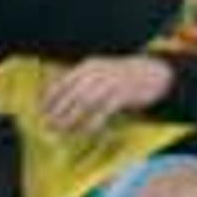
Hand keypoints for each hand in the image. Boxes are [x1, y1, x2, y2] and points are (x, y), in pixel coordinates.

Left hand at [41, 56, 175, 133]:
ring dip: (71, 119)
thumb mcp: (100, 72)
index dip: (50, 97)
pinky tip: (86, 131)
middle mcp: (98, 72)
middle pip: (71, 94)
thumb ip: (82, 83)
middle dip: (57, 111)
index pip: (63, 82)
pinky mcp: (123, 94)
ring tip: (62, 130)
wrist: (154, 73)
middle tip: (48, 125)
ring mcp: (111, 82)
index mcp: (89, 66)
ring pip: (85, 103)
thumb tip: (59, 102)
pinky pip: (103, 111)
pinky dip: (92, 122)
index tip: (41, 110)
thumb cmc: (123, 77)